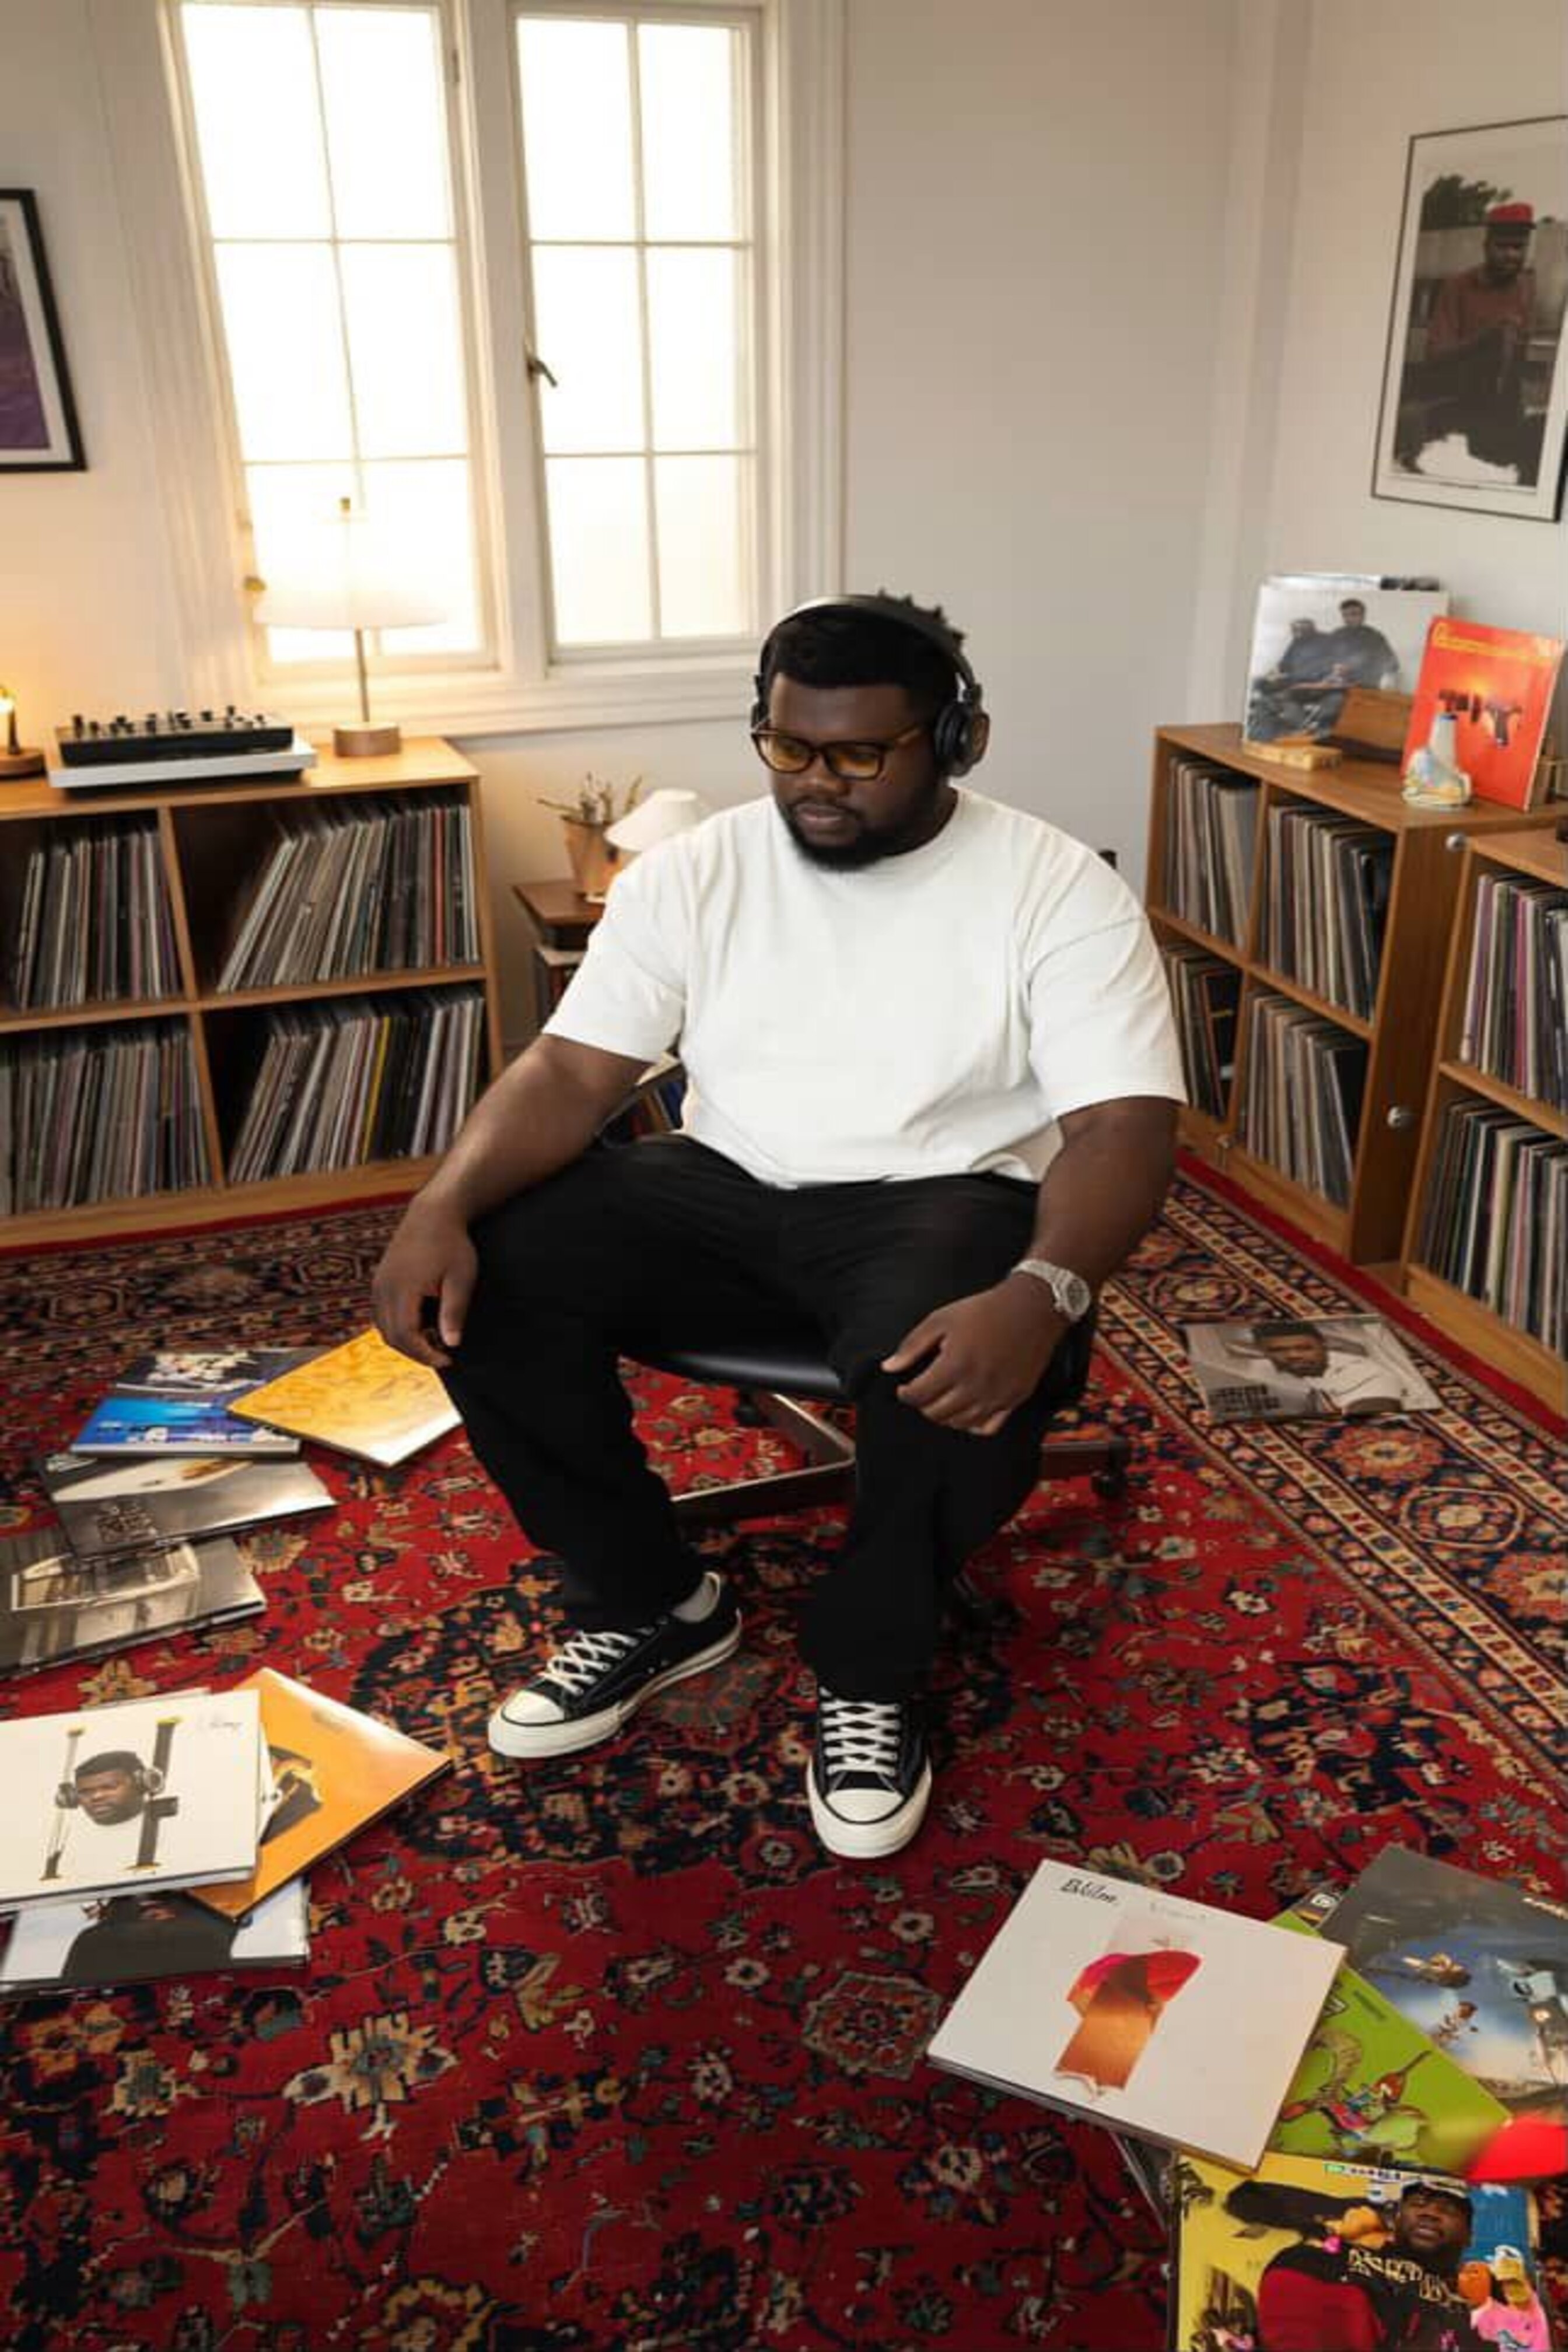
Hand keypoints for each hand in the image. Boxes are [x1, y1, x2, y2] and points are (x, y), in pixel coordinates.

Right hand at [370, 1196, 476, 1367]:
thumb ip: (454, 1312)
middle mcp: (383, 1288)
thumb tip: (452, 1344)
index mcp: (402, 1289)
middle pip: (390, 1336)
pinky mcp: (380, 1279)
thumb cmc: (452, 1243)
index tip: (447, 1360)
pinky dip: (397, 1325)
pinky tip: (420, 1324)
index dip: (424, 1354)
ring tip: (432, 1342)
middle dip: (415, 1352)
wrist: (433, 1213)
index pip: (405, 1336)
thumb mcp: (461, 1278)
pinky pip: (381, 1313)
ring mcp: (379, 1283)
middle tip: (441, 1356)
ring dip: (404, 1340)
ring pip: (382, 1326)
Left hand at [881, 1278, 1065, 1434]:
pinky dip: (973, 1425)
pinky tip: (966, 1410)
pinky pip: (988, 1427)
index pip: (919, 1396)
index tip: (904, 1388)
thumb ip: (912, 1345)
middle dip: (923, 1405)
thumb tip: (890, 1366)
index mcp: (955, 1365)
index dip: (905, 1394)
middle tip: (923, 1392)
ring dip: (945, 1416)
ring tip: (942, 1400)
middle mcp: (976, 1385)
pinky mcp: (1014, 1399)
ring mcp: (997, 1396)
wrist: (1030, 1308)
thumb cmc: (986, 1311)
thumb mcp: (941, 1319)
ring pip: (960, 1424)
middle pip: (937, 1413)